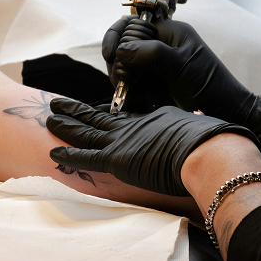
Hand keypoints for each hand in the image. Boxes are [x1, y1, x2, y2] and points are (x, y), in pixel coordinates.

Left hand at [46, 98, 260, 195]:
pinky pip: (86, 157)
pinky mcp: (117, 158)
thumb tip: (204, 128)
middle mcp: (135, 126)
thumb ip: (191, 130)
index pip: (125, 116)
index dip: (108, 114)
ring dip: (67, 124)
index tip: (96, 112)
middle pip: (100, 117)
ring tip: (50, 116)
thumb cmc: (210, 140)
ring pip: (87, 131)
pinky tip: (53, 151)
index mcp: (153, 119)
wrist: (207, 149)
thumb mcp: (198, 128)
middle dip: (78, 110)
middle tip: (60, 102)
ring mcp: (124, 141)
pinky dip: (69, 155)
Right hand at [102, 16, 258, 124]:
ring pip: (124, 67)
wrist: (223, 110)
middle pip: (123, 47)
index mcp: (168, 33)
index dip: (117, 36)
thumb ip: (152, 54)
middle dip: (119, 64)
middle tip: (125, 82)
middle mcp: (158, 46)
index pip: (131, 25)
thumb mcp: (181, 65)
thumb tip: (121, 51)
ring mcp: (154, 66)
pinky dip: (130, 93)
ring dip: (124, 81)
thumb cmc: (208, 84)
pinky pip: (132, 84)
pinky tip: (139, 103)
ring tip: (137, 97)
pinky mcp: (152, 84)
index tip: (111, 55)